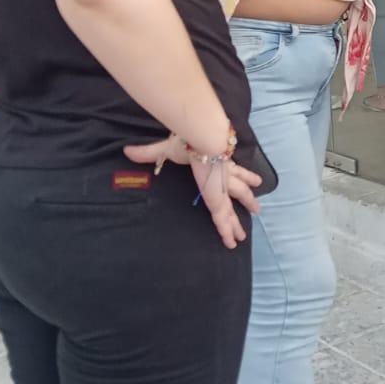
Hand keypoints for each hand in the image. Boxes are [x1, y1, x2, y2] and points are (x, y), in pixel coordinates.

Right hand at [123, 136, 261, 249]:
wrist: (202, 140)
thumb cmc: (187, 141)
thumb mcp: (165, 148)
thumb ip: (148, 153)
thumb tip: (127, 151)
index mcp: (216, 162)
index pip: (233, 171)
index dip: (243, 176)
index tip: (255, 180)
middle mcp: (224, 176)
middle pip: (239, 190)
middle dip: (248, 199)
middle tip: (257, 208)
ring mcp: (222, 189)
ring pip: (235, 205)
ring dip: (243, 215)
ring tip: (254, 221)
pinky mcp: (217, 200)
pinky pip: (222, 220)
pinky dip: (227, 232)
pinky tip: (232, 243)